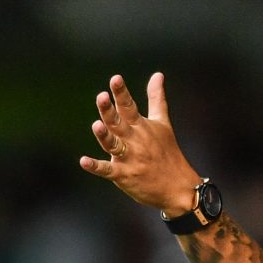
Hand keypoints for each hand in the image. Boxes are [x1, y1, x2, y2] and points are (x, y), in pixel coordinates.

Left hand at [78, 73, 203, 216]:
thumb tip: (157, 74)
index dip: (121, 93)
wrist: (178, 187)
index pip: (129, 106)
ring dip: (105, 136)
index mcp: (142, 126)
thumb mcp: (163, 123)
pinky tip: (84, 161)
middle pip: (119, 123)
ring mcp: (130, 158)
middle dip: (109, 111)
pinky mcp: (124, 175)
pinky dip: (96, 166)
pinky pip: (107, 170)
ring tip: (97, 125)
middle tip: (101, 97)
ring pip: (114, 145)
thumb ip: (156, 98)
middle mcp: (135, 140)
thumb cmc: (168, 153)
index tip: (115, 79)